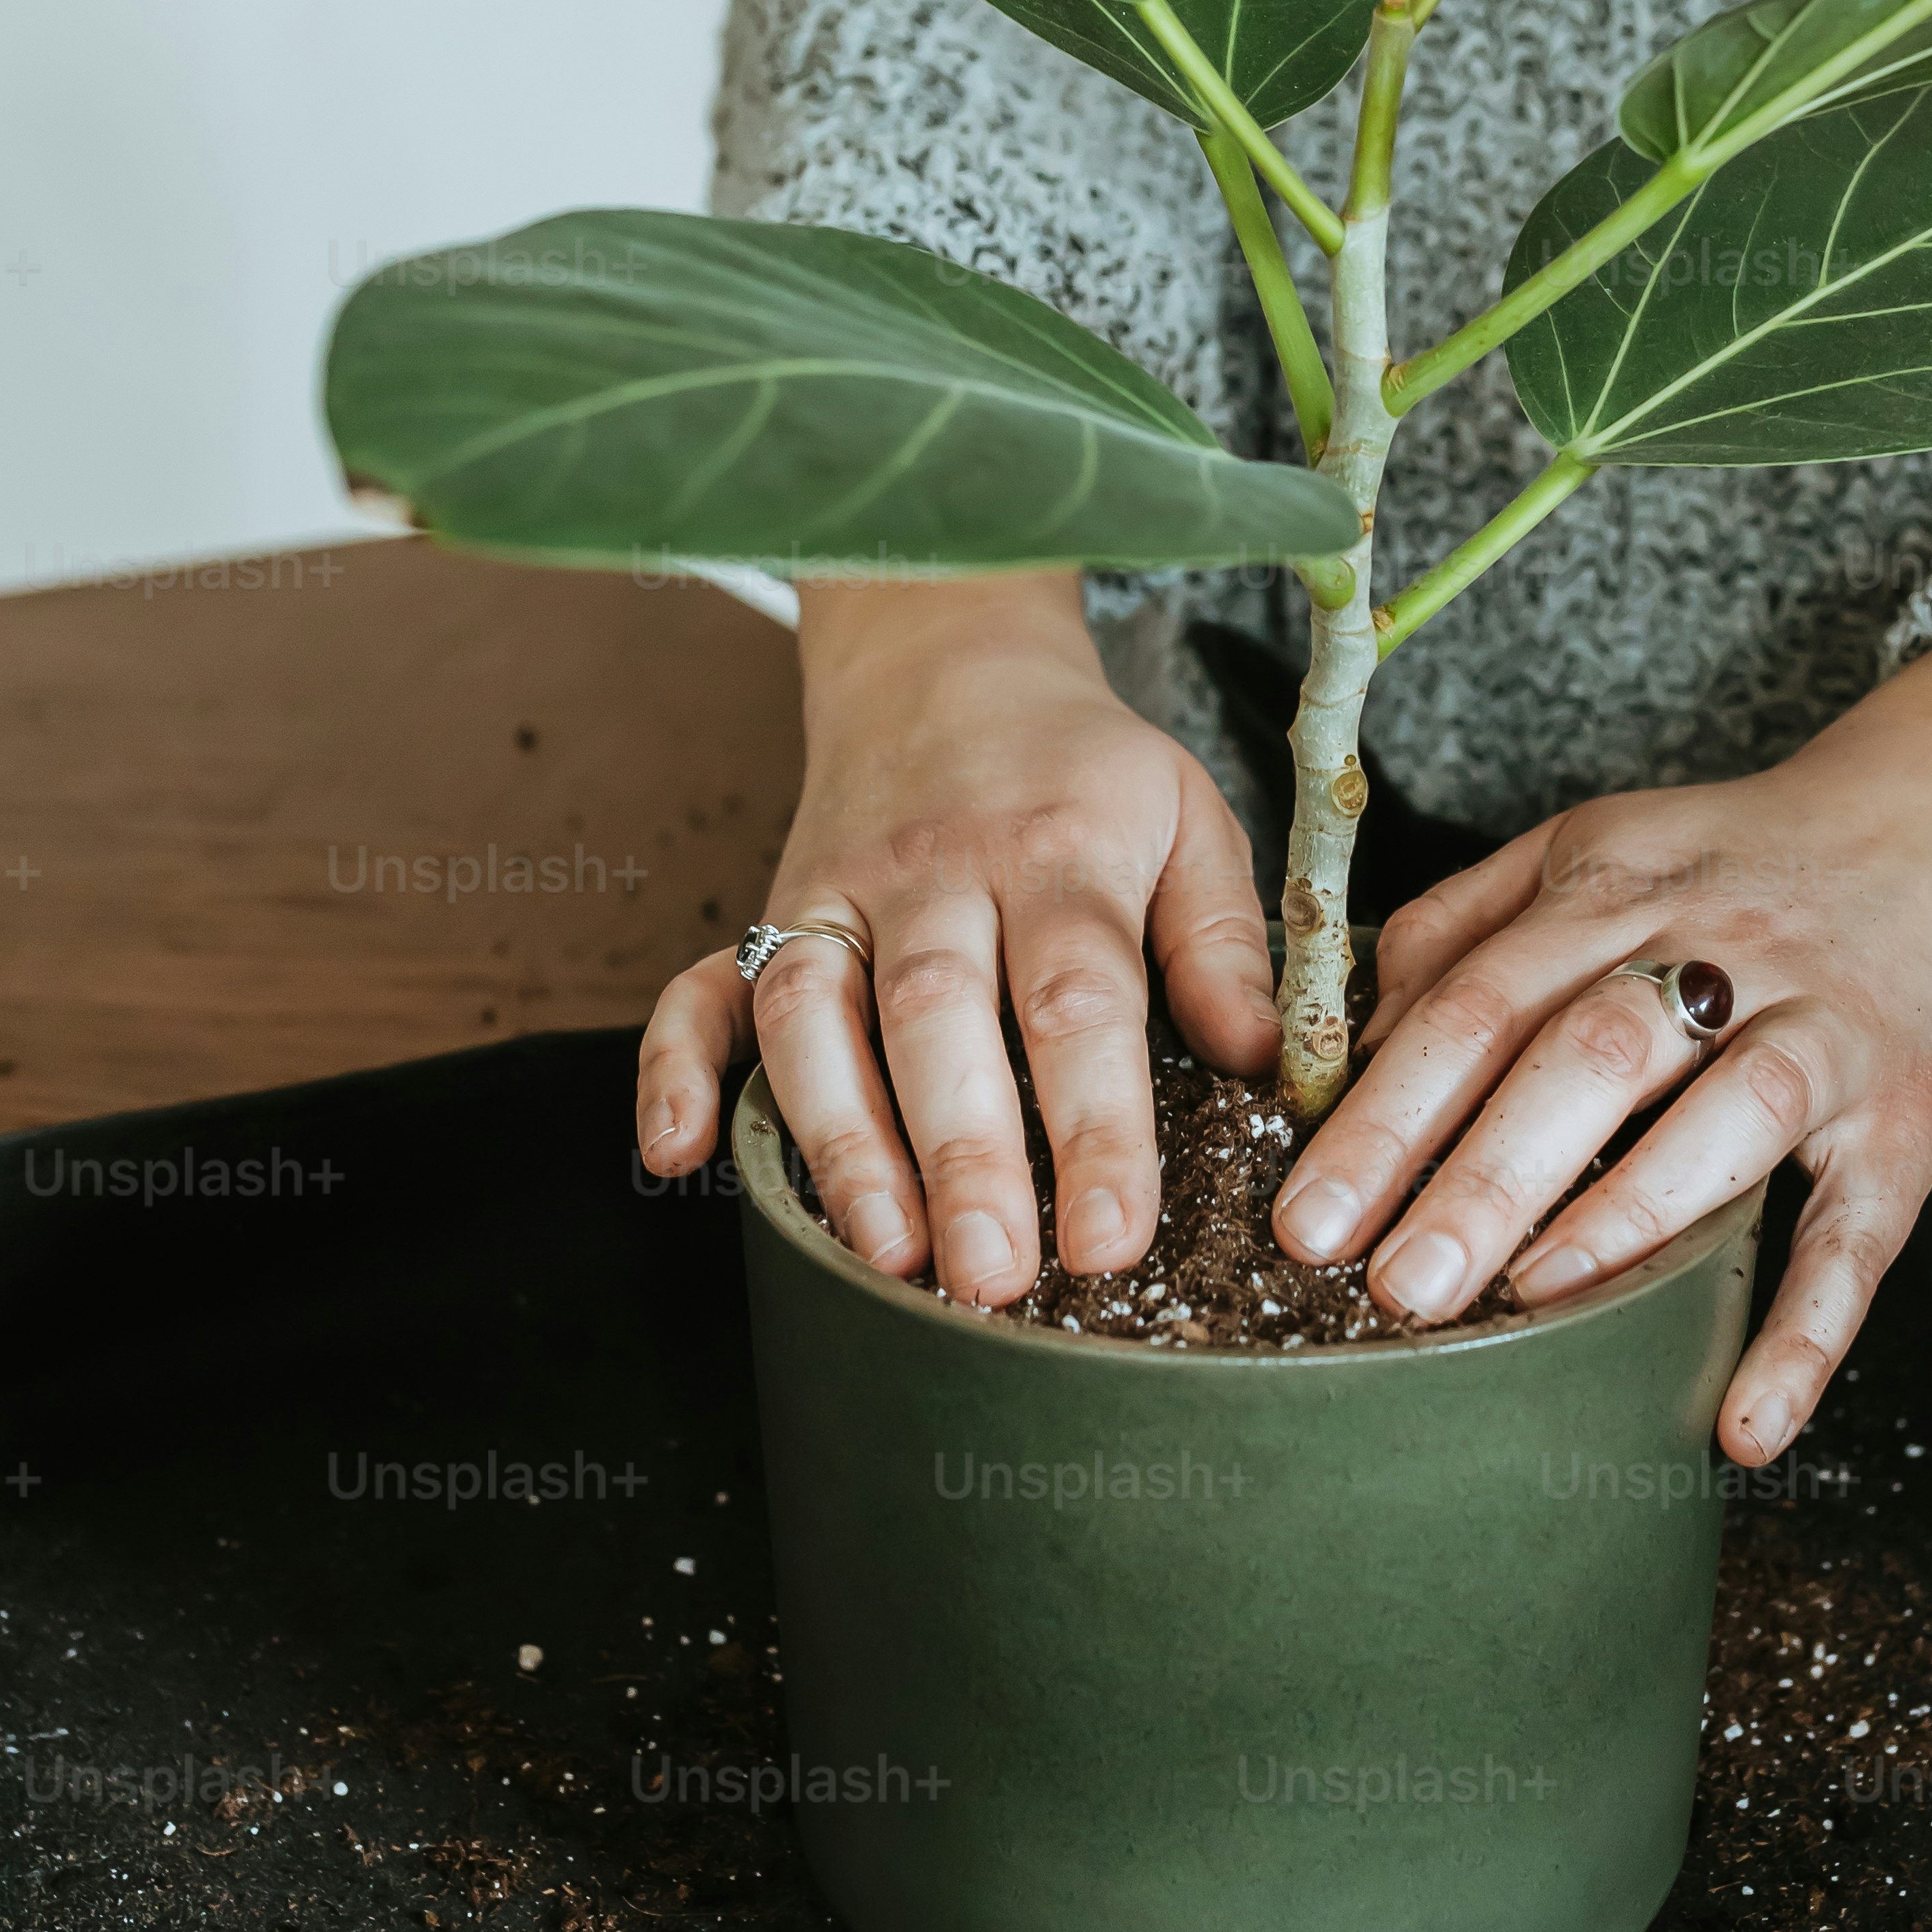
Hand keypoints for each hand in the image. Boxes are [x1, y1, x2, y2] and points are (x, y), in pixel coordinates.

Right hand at [634, 574, 1275, 1304]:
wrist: (948, 656)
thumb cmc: (1084, 770)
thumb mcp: (1187, 815)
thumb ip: (1224, 939)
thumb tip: (1257, 1061)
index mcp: (1057, 848)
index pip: (1078, 1000)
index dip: (1093, 1126)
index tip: (1109, 1238)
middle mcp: (935, 871)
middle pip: (939, 1017)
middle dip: (963, 1155)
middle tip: (993, 1275)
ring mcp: (836, 893)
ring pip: (816, 1015)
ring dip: (842, 1139)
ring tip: (886, 1253)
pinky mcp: (770, 911)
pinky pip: (701, 985)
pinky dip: (673, 1066)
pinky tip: (678, 1153)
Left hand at [1270, 609, 1931, 1464]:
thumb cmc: (1742, 861)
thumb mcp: (1593, 847)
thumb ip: (1466, 926)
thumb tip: (1348, 1039)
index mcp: (1616, 890)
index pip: (1478, 1000)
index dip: (1388, 1111)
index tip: (1308, 1215)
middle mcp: (1721, 952)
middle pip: (1587, 1054)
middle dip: (1480, 1177)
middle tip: (1395, 1287)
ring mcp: (1825, 1033)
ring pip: (1730, 1119)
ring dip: (1625, 1217)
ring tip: (1526, 1304)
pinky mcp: (1910, 1116)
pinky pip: (1860, 1234)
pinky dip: (1807, 1335)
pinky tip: (1745, 1422)